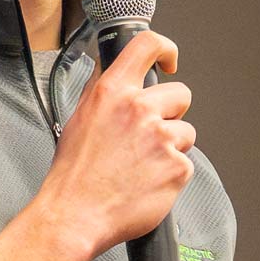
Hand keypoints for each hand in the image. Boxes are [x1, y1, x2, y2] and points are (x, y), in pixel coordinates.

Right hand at [40, 29, 194, 259]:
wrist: (76, 215)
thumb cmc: (73, 175)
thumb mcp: (78, 119)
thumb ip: (102, 91)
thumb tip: (114, 70)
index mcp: (113, 92)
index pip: (147, 45)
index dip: (165, 49)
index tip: (169, 61)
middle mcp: (139, 109)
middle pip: (181, 94)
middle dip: (171, 113)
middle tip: (150, 135)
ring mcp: (162, 138)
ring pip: (185, 132)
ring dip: (171, 146)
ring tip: (143, 165)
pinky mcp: (177, 167)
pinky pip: (186, 163)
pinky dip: (171, 174)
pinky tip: (147, 183)